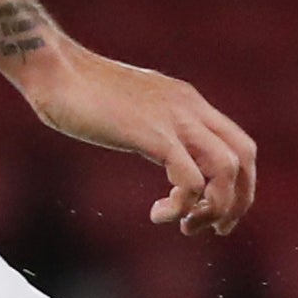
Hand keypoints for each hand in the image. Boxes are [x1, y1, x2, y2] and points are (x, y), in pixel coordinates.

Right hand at [20, 45, 258, 237]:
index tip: (216, 212)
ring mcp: (174, 119)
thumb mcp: (133, 111)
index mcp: (188, 102)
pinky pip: (190, 180)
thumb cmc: (80, 92)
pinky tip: (158, 215)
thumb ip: (156, 129)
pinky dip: (182, 206)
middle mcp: (190, 108)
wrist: (53, 69)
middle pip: (244, 157)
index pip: (239, 144)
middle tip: (213, 228)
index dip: (240, 184)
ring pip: (225, 169)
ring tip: (186, 226)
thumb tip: (163, 154)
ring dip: (214, 208)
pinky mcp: (153, 134)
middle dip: (238, 201)